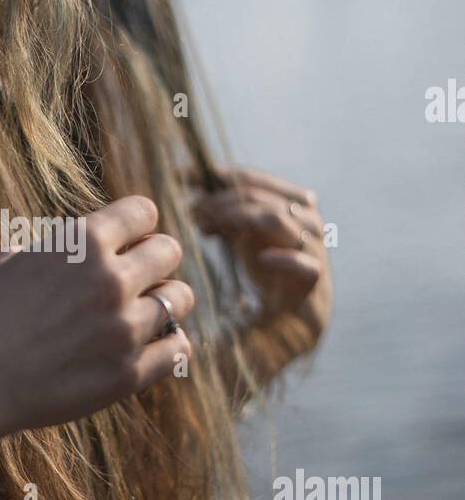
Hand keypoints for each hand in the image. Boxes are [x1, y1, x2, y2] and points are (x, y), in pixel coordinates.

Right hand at [0, 196, 193, 443]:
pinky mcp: (129, 373)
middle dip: (155, 261)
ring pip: (180, 298)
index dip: (136, 226)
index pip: (144, 211)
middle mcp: (112, 279)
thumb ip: (59, 243)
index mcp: (83, 242)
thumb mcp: (13, 260)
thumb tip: (86, 236)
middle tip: (139, 279)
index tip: (128, 243)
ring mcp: (124, 328)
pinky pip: (179, 348)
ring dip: (165, 302)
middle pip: (169, 251)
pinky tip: (152, 346)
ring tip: (146, 314)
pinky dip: (169, 344)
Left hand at [191, 167, 332, 356]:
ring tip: (209, 227)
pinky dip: (285, 258)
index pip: (253, 180)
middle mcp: (303, 223)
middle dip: (222, 199)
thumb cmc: (266, 278)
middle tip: (193, 210)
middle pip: (261, 196)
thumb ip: (224, 217)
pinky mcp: (315, 284)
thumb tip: (194, 196)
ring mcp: (312, 251)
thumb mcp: (241, 241)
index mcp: (287, 207)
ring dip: (240, 217)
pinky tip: (263, 259)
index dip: (219, 176)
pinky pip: (306, 265)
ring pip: (280, 220)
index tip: (183, 175)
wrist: (293, 324)